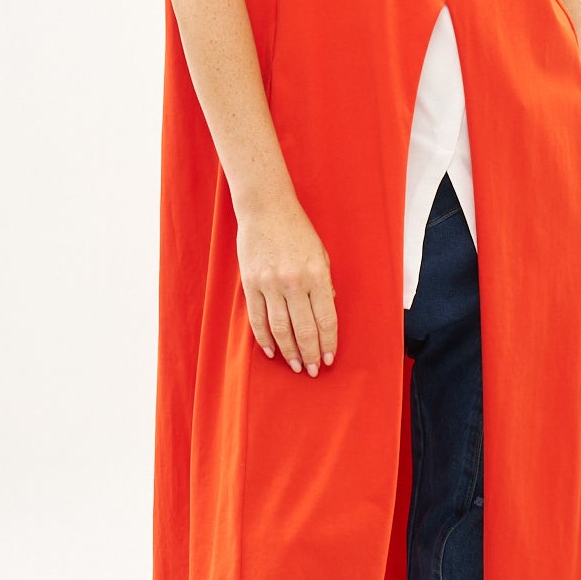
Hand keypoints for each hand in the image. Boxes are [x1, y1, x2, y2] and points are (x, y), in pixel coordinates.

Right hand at [237, 195, 337, 376]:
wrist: (266, 208)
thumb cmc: (297, 231)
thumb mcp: (321, 255)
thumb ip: (325, 285)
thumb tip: (327, 312)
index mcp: (317, 275)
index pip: (326, 319)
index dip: (328, 343)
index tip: (329, 359)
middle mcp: (295, 282)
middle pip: (304, 329)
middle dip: (311, 354)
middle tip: (313, 370)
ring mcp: (270, 284)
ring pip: (280, 329)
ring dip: (290, 352)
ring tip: (296, 365)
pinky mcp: (251, 284)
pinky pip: (258, 319)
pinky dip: (265, 338)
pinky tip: (271, 351)